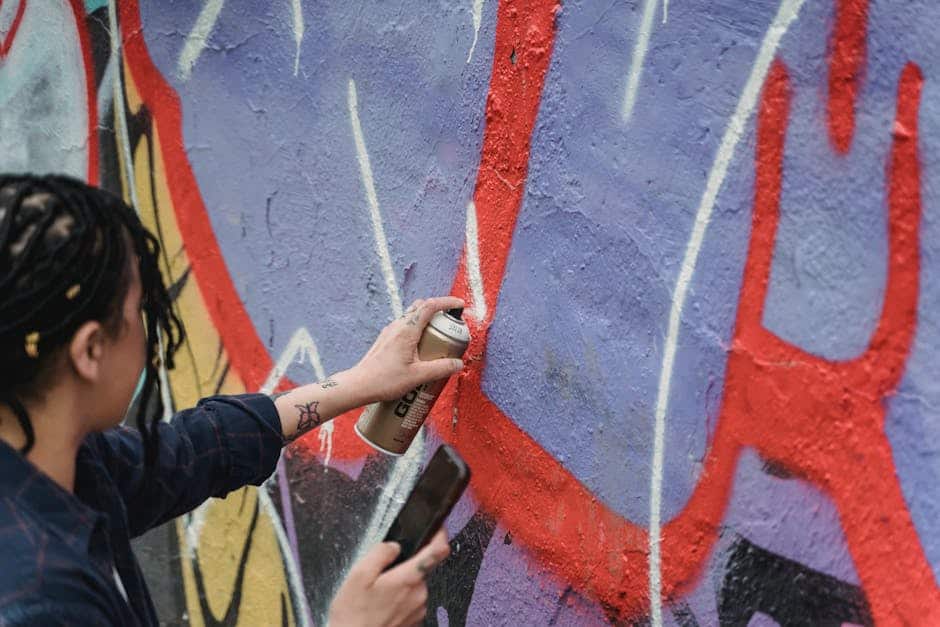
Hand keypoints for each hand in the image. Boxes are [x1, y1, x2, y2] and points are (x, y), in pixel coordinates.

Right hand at [327, 530, 449, 626]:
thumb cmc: (354, 615)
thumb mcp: (358, 575)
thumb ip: (380, 554)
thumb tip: (394, 546)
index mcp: (408, 579)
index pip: (437, 551)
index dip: (439, 535)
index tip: (438, 527)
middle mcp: (419, 595)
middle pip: (420, 568)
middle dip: (403, 566)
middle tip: (380, 576)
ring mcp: (418, 610)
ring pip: (414, 585)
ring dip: (400, 585)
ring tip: (377, 595)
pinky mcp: (414, 621)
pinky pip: (410, 601)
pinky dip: (399, 600)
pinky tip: (381, 607)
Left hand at [351, 296, 465, 403]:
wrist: (358, 386)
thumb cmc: (384, 380)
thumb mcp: (418, 376)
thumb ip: (440, 369)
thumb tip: (458, 364)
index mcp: (407, 330)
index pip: (430, 306)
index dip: (447, 302)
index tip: (459, 305)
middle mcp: (397, 326)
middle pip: (421, 308)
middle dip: (438, 311)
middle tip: (451, 324)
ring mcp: (390, 332)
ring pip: (412, 317)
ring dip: (427, 321)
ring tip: (438, 338)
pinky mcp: (386, 340)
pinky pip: (405, 327)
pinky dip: (417, 331)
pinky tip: (421, 349)